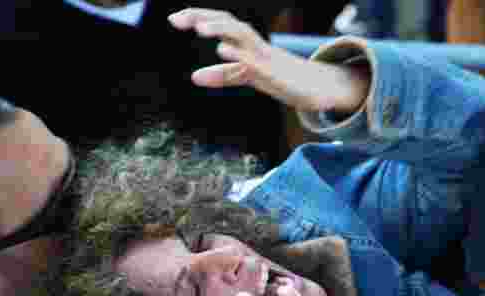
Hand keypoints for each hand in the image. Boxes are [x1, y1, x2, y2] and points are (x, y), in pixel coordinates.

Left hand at [168, 8, 369, 112]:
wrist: (312, 89)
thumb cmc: (278, 78)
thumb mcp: (245, 75)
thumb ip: (222, 75)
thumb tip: (194, 77)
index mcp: (246, 42)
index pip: (219, 22)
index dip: (197, 17)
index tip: (173, 19)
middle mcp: (254, 43)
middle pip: (227, 22)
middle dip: (203, 16)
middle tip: (177, 18)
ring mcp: (265, 56)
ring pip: (241, 34)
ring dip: (220, 28)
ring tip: (199, 28)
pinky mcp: (274, 73)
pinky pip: (254, 60)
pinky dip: (238, 53)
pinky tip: (223, 49)